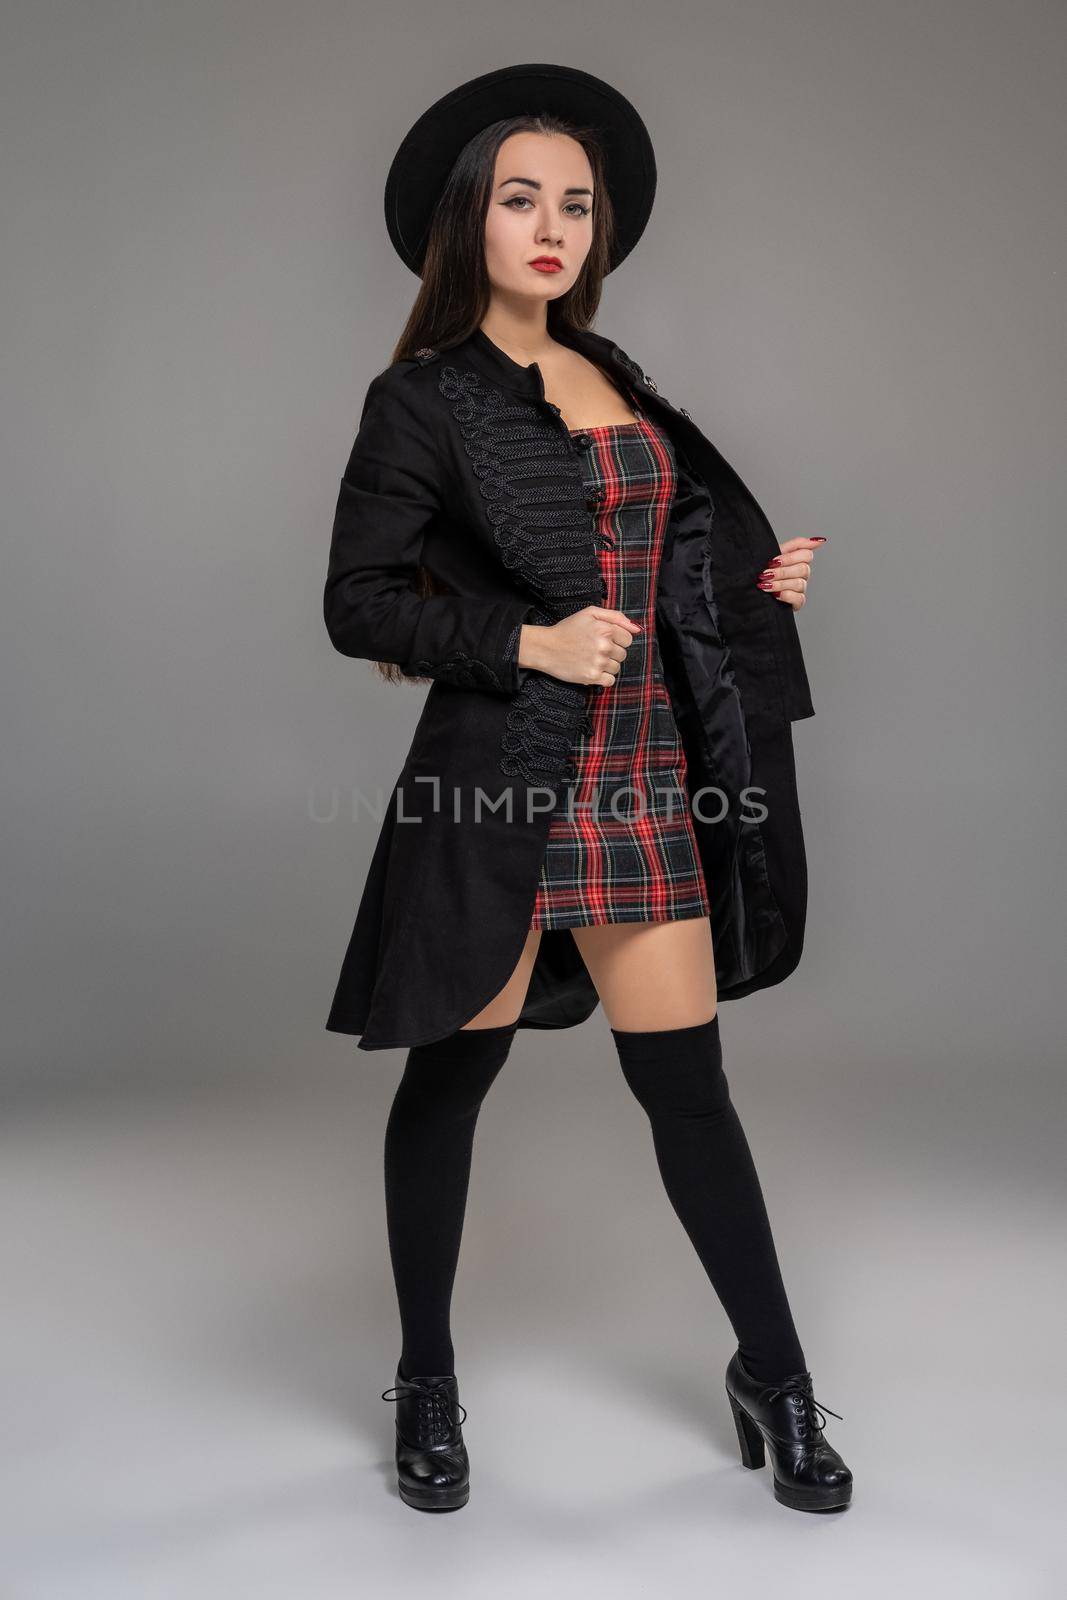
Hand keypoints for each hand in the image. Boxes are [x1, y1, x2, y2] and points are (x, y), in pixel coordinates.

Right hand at [519, 607, 641, 686]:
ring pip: (617, 668)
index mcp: (606, 629)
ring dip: (607, 665)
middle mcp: (604, 646)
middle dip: (612, 652)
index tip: (604, 639)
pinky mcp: (592, 676)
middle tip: (595, 649)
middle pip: (623, 654)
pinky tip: (593, 670)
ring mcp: (599, 662)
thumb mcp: (590, 613)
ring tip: (591, 659)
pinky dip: (603, 678)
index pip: (628, 639)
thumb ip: (616, 617)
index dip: (617, 639)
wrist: (546, 647)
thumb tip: (637, 628)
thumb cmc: (568, 629)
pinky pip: (610, 681)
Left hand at [755, 536, 827, 610]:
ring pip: (799, 583)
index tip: (773, 561)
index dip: (790, 557)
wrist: (752, 590)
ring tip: (765, 584)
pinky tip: (775, 595)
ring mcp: (801, 588)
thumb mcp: (774, 553)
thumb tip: (819, 540)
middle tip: (765, 574)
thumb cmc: (765, 570)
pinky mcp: (798, 602)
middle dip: (782, 572)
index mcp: (799, 559)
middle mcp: (803, 573)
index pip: (807, 553)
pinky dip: (786, 596)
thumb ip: (795, 545)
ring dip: (780, 584)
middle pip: (803, 569)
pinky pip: (799, 598)